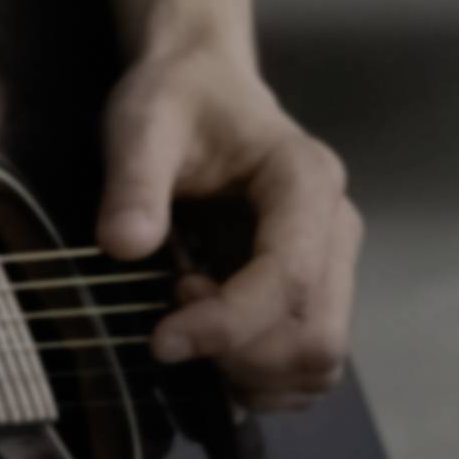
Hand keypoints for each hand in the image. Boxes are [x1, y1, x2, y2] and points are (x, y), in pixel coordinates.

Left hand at [96, 45, 360, 410]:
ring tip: (192, 320)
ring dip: (251, 371)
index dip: (228, 325)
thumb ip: (134, 182)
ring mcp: (332, 262)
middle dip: (241, 354)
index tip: (161, 339)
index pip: (290, 278)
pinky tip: (211, 336)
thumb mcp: (144, 124)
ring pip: (318, 360)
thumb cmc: (178, 98)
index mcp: (306, 179)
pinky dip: (259, 375)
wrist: (201, 82)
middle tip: (174, 318)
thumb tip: (122, 247)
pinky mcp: (316, 289)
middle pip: (317, 335)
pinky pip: (305, 363)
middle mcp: (337, 225)